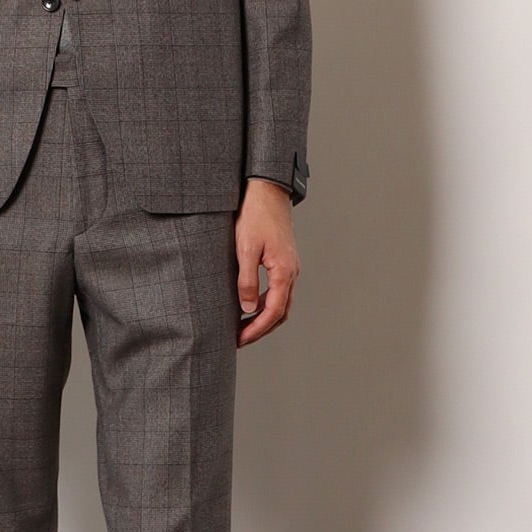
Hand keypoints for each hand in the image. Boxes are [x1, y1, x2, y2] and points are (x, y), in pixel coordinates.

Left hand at [235, 178, 299, 346]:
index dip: (256, 330)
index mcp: (283, 272)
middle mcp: (291, 272)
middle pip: (280, 313)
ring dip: (264, 318)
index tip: (239, 340)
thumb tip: (246, 308)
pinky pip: (278, 290)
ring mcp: (290, 267)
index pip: (273, 312)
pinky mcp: (284, 261)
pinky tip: (248, 304)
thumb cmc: (255, 216)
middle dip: (261, 329)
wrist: (268, 192)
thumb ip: (246, 280)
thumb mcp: (245, 249)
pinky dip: (265, 303)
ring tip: (242, 326)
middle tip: (240, 339)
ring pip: (281, 302)